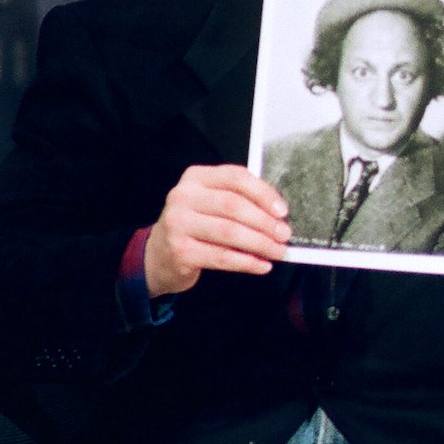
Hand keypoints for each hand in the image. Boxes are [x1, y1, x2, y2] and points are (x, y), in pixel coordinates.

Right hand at [145, 165, 290, 297]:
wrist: (158, 255)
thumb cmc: (196, 225)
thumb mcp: (211, 203)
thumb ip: (240, 199)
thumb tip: (280, 214)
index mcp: (196, 177)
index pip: (235, 177)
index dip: (263, 193)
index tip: (283, 211)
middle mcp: (183, 196)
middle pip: (233, 205)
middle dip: (265, 222)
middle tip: (285, 235)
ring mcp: (178, 224)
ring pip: (229, 232)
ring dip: (260, 244)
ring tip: (278, 251)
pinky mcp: (179, 251)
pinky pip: (221, 257)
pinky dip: (247, 262)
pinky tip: (262, 266)